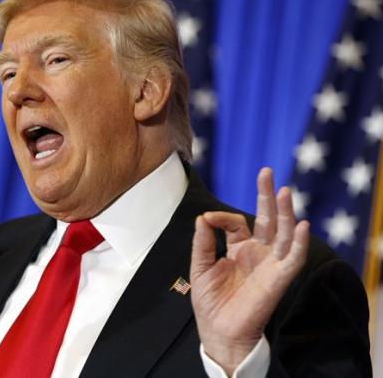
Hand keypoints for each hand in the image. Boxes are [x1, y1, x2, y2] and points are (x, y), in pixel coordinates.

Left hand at [189, 168, 308, 374]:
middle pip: (267, 219)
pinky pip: (294, 258)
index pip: (237, 222)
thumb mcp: (200, 266)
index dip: (222, 217)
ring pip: (283, 233)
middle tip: (266, 172)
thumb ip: (203, 242)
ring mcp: (270, 263)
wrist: (218, 330)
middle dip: (267, 196)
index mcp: (239, 249)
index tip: (208, 219)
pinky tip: (301, 224)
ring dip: (285, 212)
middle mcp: (258, 252)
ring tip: (285, 191)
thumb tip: (202, 217)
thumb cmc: (210, 301)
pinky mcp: (279, 278)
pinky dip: (300, 242)